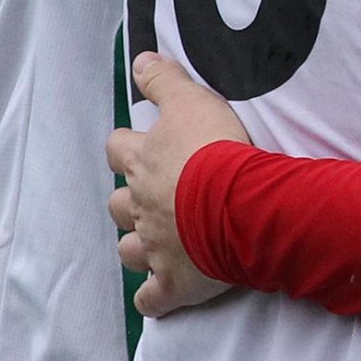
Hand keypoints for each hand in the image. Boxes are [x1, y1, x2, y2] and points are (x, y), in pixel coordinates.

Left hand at [106, 53, 250, 319]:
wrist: (242, 206)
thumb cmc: (217, 150)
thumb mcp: (192, 100)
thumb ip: (164, 80)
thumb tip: (140, 60)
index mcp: (143, 163)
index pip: (117, 149)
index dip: (127, 147)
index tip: (143, 145)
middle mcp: (141, 206)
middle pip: (118, 204)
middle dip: (132, 201)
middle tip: (157, 195)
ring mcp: (156, 248)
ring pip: (129, 252)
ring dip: (138, 247)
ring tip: (158, 242)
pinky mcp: (175, 283)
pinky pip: (152, 300)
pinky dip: (154, 298)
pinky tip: (161, 294)